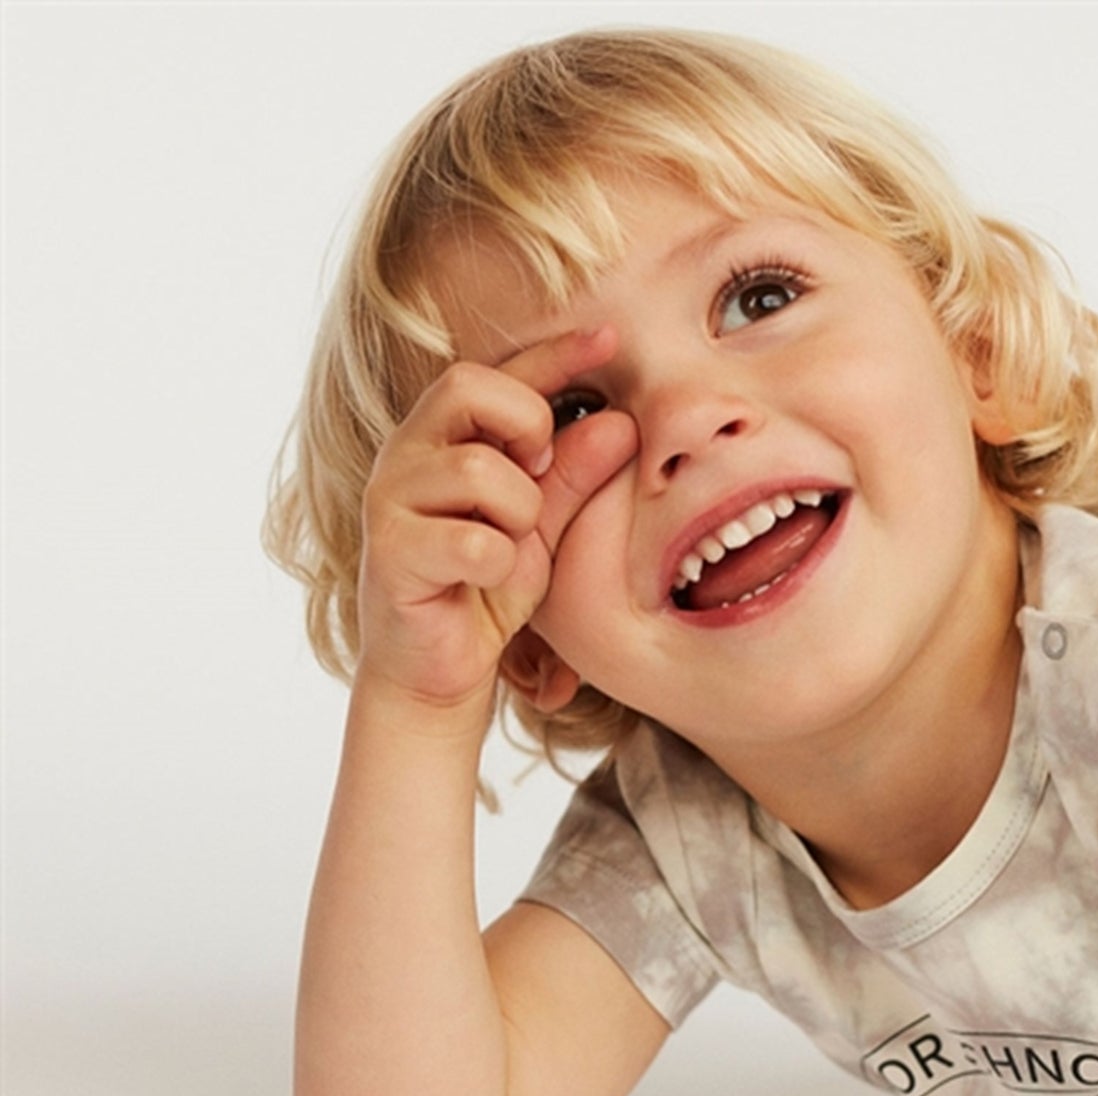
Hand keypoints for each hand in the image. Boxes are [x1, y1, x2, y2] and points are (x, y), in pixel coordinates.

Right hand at [357, 327, 636, 708]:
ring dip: (519, 516)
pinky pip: (474, 541)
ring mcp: (390, 498)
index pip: (498, 371)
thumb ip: (574, 476)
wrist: (438, 669)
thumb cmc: (485, 590)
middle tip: (538, 479)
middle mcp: (408, 453)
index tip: (610, 337)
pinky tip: (483, 583)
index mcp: (445, 436)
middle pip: (470, 387)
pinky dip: (499, 567)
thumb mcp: (543, 528)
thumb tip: (621, 422)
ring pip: (481, 469)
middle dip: (527, 426)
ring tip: (507, 548)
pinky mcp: (389, 551)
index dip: (555, 351)